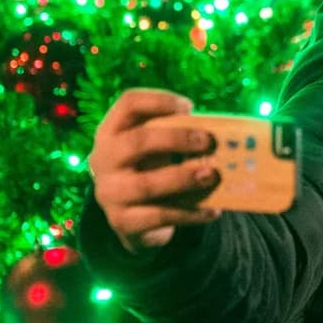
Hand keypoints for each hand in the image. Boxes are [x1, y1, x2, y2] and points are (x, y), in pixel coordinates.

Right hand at [87, 89, 222, 254]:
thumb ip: (177, 138)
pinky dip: (190, 213)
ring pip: (147, 184)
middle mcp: (103, 159)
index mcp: (111, 132)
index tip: (188, 106)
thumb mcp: (155, 150)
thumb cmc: (151, 171)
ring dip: (184, 179)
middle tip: (207, 141)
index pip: (128, 104)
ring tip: (212, 176)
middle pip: (136, 142)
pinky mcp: (122, 222)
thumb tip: (219, 137)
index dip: (159, 100)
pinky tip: (213, 211)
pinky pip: (160, 216)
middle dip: (175, 139)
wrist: (132, 220)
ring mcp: (109, 193)